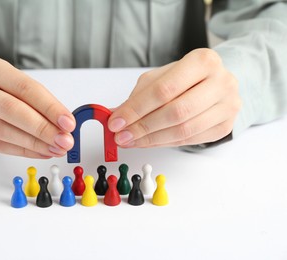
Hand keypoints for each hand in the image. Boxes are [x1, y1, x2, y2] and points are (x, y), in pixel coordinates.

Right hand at [0, 57, 75, 157]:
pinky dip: (23, 151)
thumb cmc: (0, 95)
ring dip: (35, 143)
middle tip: (64, 140)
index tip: (68, 123)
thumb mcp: (18, 90)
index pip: (25, 88)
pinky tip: (40, 152)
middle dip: (43, 128)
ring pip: (3, 130)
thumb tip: (65, 125)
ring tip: (55, 149)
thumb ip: (40, 104)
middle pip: (12, 109)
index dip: (50, 107)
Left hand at [108, 48, 240, 147]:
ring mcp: (228, 105)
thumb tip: (115, 115)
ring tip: (131, 141)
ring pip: (184, 130)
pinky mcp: (225, 126)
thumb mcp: (161, 77)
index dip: (137, 108)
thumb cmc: (185, 78)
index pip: (164, 89)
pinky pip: (190, 140)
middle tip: (122, 136)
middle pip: (176, 111)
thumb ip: (139, 95)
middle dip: (143, 127)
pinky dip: (164, 143)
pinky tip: (148, 141)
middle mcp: (221, 82)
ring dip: (152, 139)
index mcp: (203, 61)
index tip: (116, 122)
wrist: (215, 83)